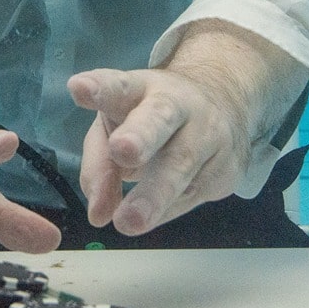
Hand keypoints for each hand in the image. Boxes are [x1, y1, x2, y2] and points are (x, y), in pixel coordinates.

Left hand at [70, 66, 250, 237]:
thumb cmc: (151, 118)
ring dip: (154, 196)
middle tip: (122, 150)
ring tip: (127, 221)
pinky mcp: (228, 167)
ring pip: (181, 165)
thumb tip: (98, 214)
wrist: (225, 102)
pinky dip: (165, 210)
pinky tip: (152, 214)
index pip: (119, 86)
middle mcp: (177, 104)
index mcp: (139, 88)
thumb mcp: (116, 126)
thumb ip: (98, 165)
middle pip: (160, 118)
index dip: (101, 88)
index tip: (80, 89)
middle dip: (141, 135)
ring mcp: (209, 133)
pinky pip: (190, 196)